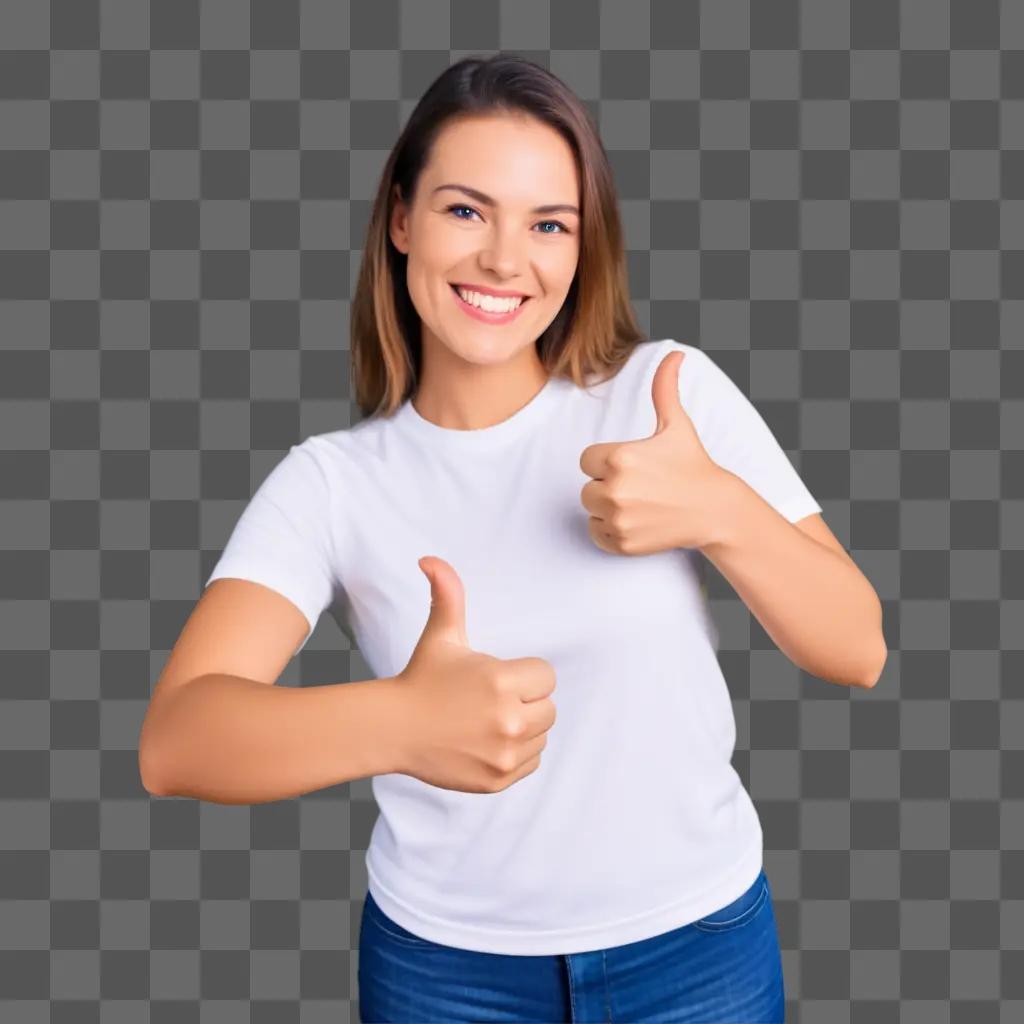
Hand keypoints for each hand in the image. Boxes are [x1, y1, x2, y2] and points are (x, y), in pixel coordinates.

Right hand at [392, 555, 557, 793]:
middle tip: (491, 699)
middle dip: (526, 700)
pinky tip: (488, 741)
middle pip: (549, 708)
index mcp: (500, 680)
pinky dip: (517, 753)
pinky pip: (532, 762)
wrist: (392, 729)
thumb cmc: (421, 678)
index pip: (546, 676)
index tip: (498, 677)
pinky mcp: (499, 778)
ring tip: (488, 720)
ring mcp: (504, 753)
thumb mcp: (440, 635)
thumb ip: (447, 594)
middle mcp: (508, 719)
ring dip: (524, 727)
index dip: (524, 674)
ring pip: (542, 735)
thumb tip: (430, 559)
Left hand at [579, 349, 731, 555]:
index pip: (587, 460)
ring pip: (591, 511)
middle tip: (641, 487)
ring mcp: (619, 519)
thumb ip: (665, 389)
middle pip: (587, 487)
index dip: (607, 463)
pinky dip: (610, 531)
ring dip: (607, 509)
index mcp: (620, 457)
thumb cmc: (692, 464)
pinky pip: (596, 534)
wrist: (713, 510)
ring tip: (640, 503)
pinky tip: (637, 521)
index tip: (633, 466)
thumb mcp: (677, 425)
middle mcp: (615, 489)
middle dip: (608, 486)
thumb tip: (675, 353)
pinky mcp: (622, 543)